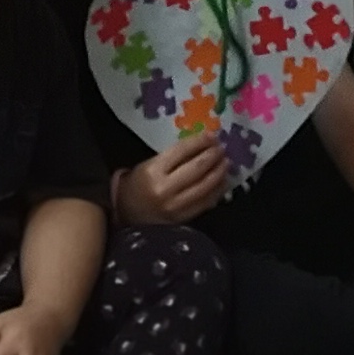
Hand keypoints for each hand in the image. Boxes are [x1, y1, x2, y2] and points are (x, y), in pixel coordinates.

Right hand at [115, 132, 230, 224]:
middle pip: (196, 169)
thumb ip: (172, 158)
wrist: (127, 215)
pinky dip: (216, 192)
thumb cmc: (136, 185)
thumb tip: (201, 147)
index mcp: (153, 170)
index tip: (212, 136)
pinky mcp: (182, 219)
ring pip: (204, 187)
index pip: (181, 151)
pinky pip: (204, 203)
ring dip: (218, 173)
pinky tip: (222, 183)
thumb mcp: (148, 165)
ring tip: (226, 163)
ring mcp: (175, 206)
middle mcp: (165, 188)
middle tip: (222, 148)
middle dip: (213, 156)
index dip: (199, 142)